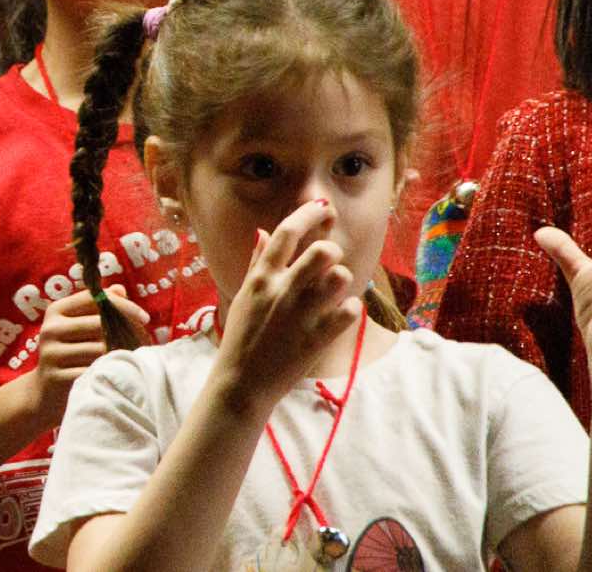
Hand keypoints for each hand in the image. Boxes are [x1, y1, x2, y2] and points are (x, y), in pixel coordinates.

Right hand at [26, 287, 149, 433]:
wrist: (45, 392)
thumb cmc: (70, 353)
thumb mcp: (78, 326)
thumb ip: (98, 308)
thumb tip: (120, 289)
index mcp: (56, 310)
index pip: (93, 298)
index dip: (122, 305)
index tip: (145, 318)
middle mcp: (50, 328)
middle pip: (99, 324)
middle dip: (124, 333)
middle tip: (140, 344)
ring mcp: (51, 353)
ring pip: (99, 350)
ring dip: (118, 355)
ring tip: (128, 359)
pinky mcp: (56, 377)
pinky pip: (92, 372)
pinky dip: (107, 373)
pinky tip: (114, 375)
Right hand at [209, 200, 358, 416]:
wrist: (242, 382)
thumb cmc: (241, 337)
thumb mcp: (243, 295)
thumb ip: (257, 263)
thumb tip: (265, 233)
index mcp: (261, 278)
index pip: (288, 233)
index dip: (308, 214)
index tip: (322, 208)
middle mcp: (282, 291)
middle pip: (322, 252)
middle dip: (331, 252)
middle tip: (329, 263)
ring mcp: (302, 315)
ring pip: (340, 278)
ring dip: (341, 282)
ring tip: (333, 292)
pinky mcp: (318, 338)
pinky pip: (350, 311)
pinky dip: (349, 311)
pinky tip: (338, 316)